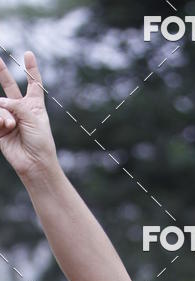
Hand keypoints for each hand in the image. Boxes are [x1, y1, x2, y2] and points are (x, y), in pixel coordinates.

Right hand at [0, 50, 56, 180]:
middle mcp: (21, 109)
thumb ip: (17, 106)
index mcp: (35, 106)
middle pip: (10, 86)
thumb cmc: (41, 142)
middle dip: (2, 72)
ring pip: (0, 105)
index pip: (33, 84)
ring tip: (11, 125)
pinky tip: (5, 127)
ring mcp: (9, 118)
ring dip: (4, 114)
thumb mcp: (34, 119)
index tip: (28, 54)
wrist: (34, 163)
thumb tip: (0, 102)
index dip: (31, 69)